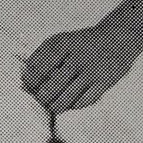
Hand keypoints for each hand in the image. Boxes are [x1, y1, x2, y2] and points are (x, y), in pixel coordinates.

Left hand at [21, 21, 142, 115]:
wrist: (118, 36)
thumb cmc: (82, 43)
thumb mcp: (61, 41)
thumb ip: (41, 57)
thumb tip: (24, 82)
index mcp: (61, 44)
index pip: (35, 70)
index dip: (29, 83)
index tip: (28, 87)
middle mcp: (75, 57)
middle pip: (49, 88)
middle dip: (41, 98)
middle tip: (40, 99)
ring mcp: (91, 70)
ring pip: (65, 99)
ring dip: (55, 106)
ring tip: (52, 105)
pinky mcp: (104, 82)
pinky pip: (83, 102)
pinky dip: (74, 106)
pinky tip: (71, 103)